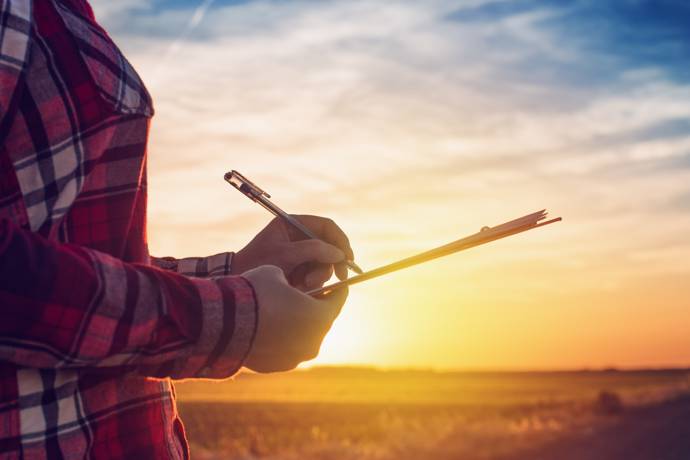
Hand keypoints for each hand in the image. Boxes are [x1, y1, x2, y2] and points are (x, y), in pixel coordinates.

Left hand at [232, 215, 354, 290]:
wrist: (237, 283)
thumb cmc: (256, 263)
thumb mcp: (286, 254)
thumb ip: (314, 250)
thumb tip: (340, 254)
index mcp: (292, 224)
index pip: (326, 226)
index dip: (340, 240)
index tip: (348, 257)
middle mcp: (298, 237)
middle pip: (328, 246)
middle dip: (330, 262)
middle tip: (339, 277)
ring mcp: (298, 255)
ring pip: (323, 263)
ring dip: (319, 275)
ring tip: (304, 284)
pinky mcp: (297, 271)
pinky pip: (314, 275)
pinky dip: (311, 283)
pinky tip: (299, 287)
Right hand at [242, 265, 347, 371]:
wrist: (223, 324)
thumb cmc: (254, 293)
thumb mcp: (275, 274)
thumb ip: (290, 280)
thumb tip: (286, 285)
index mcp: (320, 317)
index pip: (338, 299)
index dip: (338, 288)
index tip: (337, 284)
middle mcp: (313, 342)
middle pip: (322, 321)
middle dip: (316, 307)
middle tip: (310, 296)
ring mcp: (295, 358)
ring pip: (303, 338)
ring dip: (298, 326)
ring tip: (285, 313)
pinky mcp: (277, 366)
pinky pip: (285, 349)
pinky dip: (281, 340)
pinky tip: (268, 328)